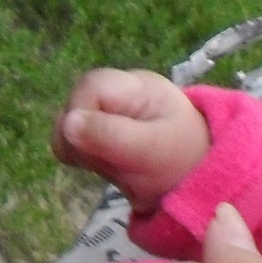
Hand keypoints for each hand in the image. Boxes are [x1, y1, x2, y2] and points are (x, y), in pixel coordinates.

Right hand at [51, 69, 210, 211]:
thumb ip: (111, 135)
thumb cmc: (180, 160)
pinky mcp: (97, 129)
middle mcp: (118, 92)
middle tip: (110, 158)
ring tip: (113, 162)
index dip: (82, 113)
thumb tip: (67, 122)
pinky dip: (82, 155)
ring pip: (68, 123)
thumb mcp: (152, 150)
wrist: (194, 177)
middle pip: (74, 103)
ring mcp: (105, 110)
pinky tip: (105, 164)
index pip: (91, 85)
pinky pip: (71, 140)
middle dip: (81, 136)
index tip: (95, 144)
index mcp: (138, 87)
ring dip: (81, 149)